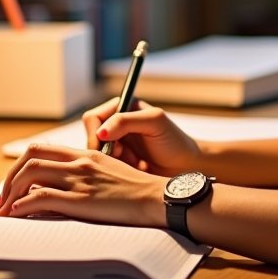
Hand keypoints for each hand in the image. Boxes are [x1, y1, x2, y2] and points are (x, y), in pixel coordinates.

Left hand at [0, 143, 165, 224]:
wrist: (157, 199)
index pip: (41, 149)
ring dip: (10, 193)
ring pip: (31, 174)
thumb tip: (62, 187)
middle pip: (30, 158)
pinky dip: (21, 205)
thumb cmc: (138, 191)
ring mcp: (80, 179)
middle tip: (2, 199)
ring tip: (4, 211)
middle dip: (9, 178)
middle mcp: (80, 162)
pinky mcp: (81, 200)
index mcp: (86, 154)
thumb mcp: (109, 173)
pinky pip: (41, 197)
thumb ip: (86, 174)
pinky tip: (16, 214)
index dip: (20, 165)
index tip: (13, 184)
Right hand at [82, 97, 202, 175]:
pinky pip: (104, 167)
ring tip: (134, 163)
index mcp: (122, 107)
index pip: (93, 118)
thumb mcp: (154, 123)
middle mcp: (115, 124)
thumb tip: (100, 132)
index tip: (105, 150)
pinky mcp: (117, 162)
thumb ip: (126, 121)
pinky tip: (134, 170)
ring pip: (96, 155)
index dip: (94, 135)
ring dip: (112, 161)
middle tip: (122, 158)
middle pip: (91, 137)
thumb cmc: (174, 141)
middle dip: (104, 151)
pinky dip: (116, 171)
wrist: (186, 167)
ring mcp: (115, 144)